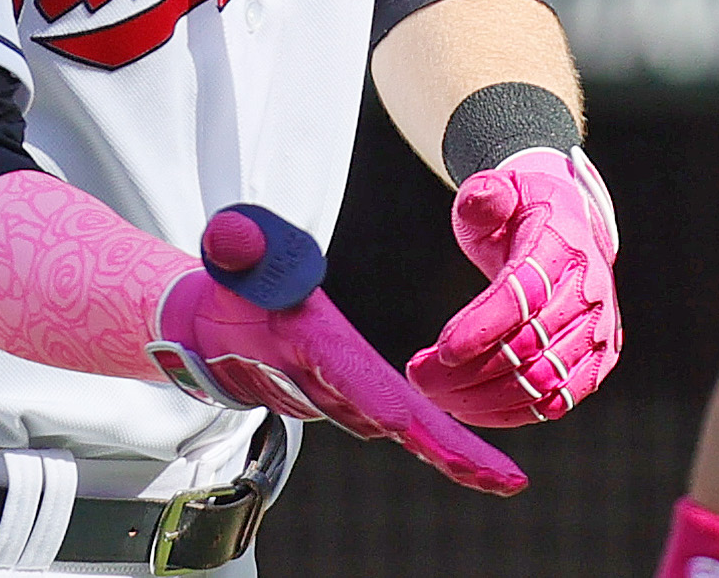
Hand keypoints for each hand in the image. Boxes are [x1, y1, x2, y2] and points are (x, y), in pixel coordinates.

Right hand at [151, 209, 527, 495]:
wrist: (210, 337)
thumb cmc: (231, 295)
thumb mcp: (235, 262)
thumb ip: (240, 246)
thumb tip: (236, 237)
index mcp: (317, 352)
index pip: (362, 384)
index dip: (402, 414)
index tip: (439, 440)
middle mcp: (333, 387)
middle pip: (400, 423)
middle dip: (454, 456)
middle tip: (508, 481)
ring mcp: (342, 400)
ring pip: (404, 423)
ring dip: (451, 450)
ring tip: (501, 477)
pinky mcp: (351, 399)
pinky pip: (400, 418)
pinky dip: (436, 437)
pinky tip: (475, 460)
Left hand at [408, 147, 620, 425]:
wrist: (569, 227)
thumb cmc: (521, 211)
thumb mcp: (500, 189)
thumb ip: (485, 194)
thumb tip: (482, 197)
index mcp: (565, 244)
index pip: (525, 294)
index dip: (482, 327)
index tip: (440, 350)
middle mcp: (590, 291)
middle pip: (529, 346)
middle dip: (468, 371)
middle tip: (419, 378)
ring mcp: (598, 330)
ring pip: (541, 382)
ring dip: (484, 398)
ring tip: (437, 394)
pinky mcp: (597, 362)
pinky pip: (556, 401)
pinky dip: (511, 413)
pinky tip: (469, 407)